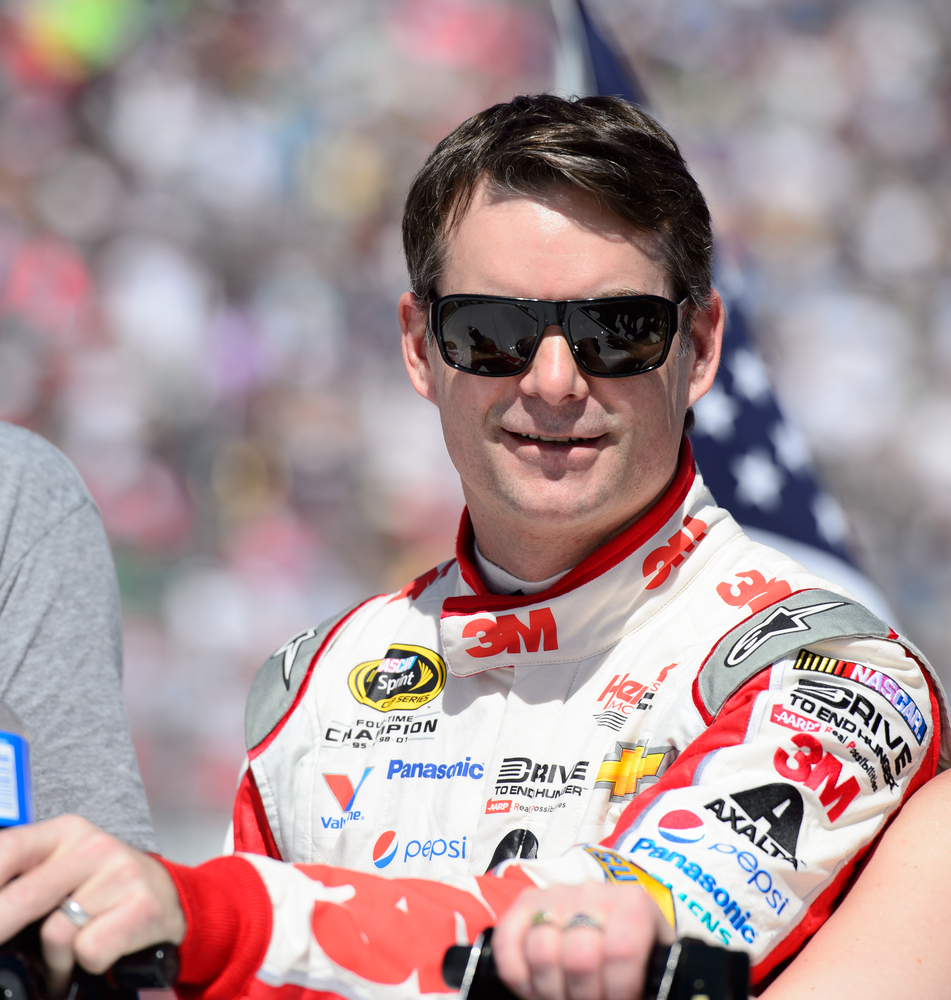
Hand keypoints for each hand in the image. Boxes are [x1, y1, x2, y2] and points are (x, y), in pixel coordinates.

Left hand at [0, 815, 184, 994]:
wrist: (170, 898)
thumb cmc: (105, 889)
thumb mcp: (63, 868)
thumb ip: (24, 877)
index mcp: (65, 832)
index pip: (9, 849)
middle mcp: (94, 846)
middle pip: (24, 897)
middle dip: (2, 929)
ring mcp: (121, 873)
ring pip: (56, 932)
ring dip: (54, 960)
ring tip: (64, 960)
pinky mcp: (142, 905)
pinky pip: (89, 949)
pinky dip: (86, 964)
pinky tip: (95, 956)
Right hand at [492, 882, 674, 999]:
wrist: (621, 928)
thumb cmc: (637, 956)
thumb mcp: (651, 966)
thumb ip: (644, 982)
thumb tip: (637, 994)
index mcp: (633, 906)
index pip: (621, 951)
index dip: (617, 991)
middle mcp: (593, 893)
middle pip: (579, 957)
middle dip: (581, 996)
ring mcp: (557, 894)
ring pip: (542, 952)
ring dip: (550, 990)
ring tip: (564, 997)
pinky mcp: (527, 902)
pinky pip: (507, 940)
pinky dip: (516, 974)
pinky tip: (533, 989)